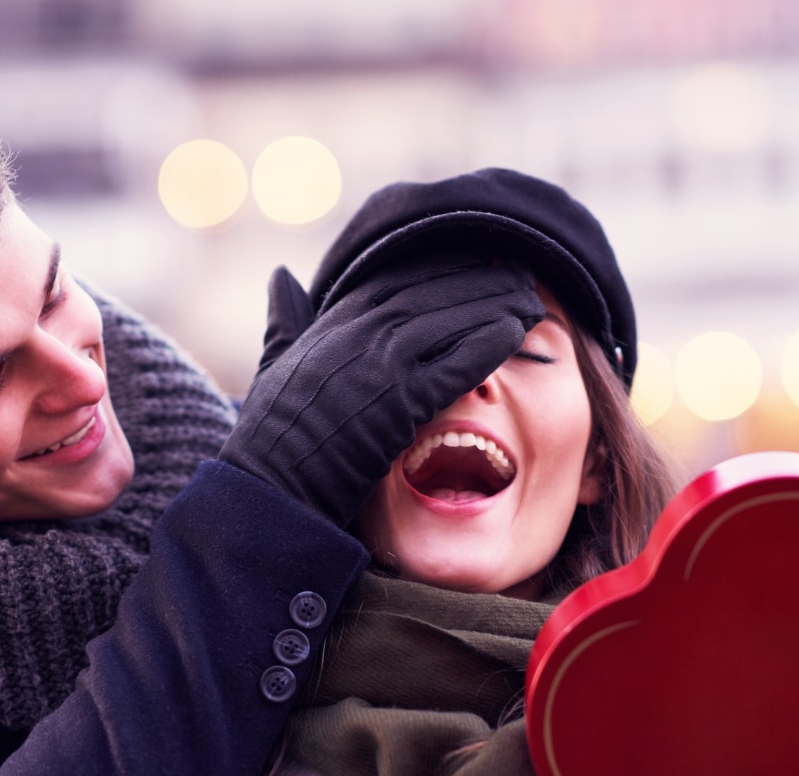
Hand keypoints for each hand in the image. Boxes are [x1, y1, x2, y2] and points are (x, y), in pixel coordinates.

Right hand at [220, 255, 542, 525]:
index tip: (473, 261)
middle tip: (517, 272)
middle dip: (478, 279)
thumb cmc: (269, 439)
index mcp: (329, 324)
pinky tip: (517, 332)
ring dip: (495, 304)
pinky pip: (455, 365)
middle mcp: (356, 335)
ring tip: (529, 298)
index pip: (396, 278)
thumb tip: (280, 276)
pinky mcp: (399, 404)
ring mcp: (378, 366)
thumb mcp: (273, 364)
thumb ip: (284, 318)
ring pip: (451, 319)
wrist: (270, 490)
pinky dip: (488, 344)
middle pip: (432, 290)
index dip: (439, 267)